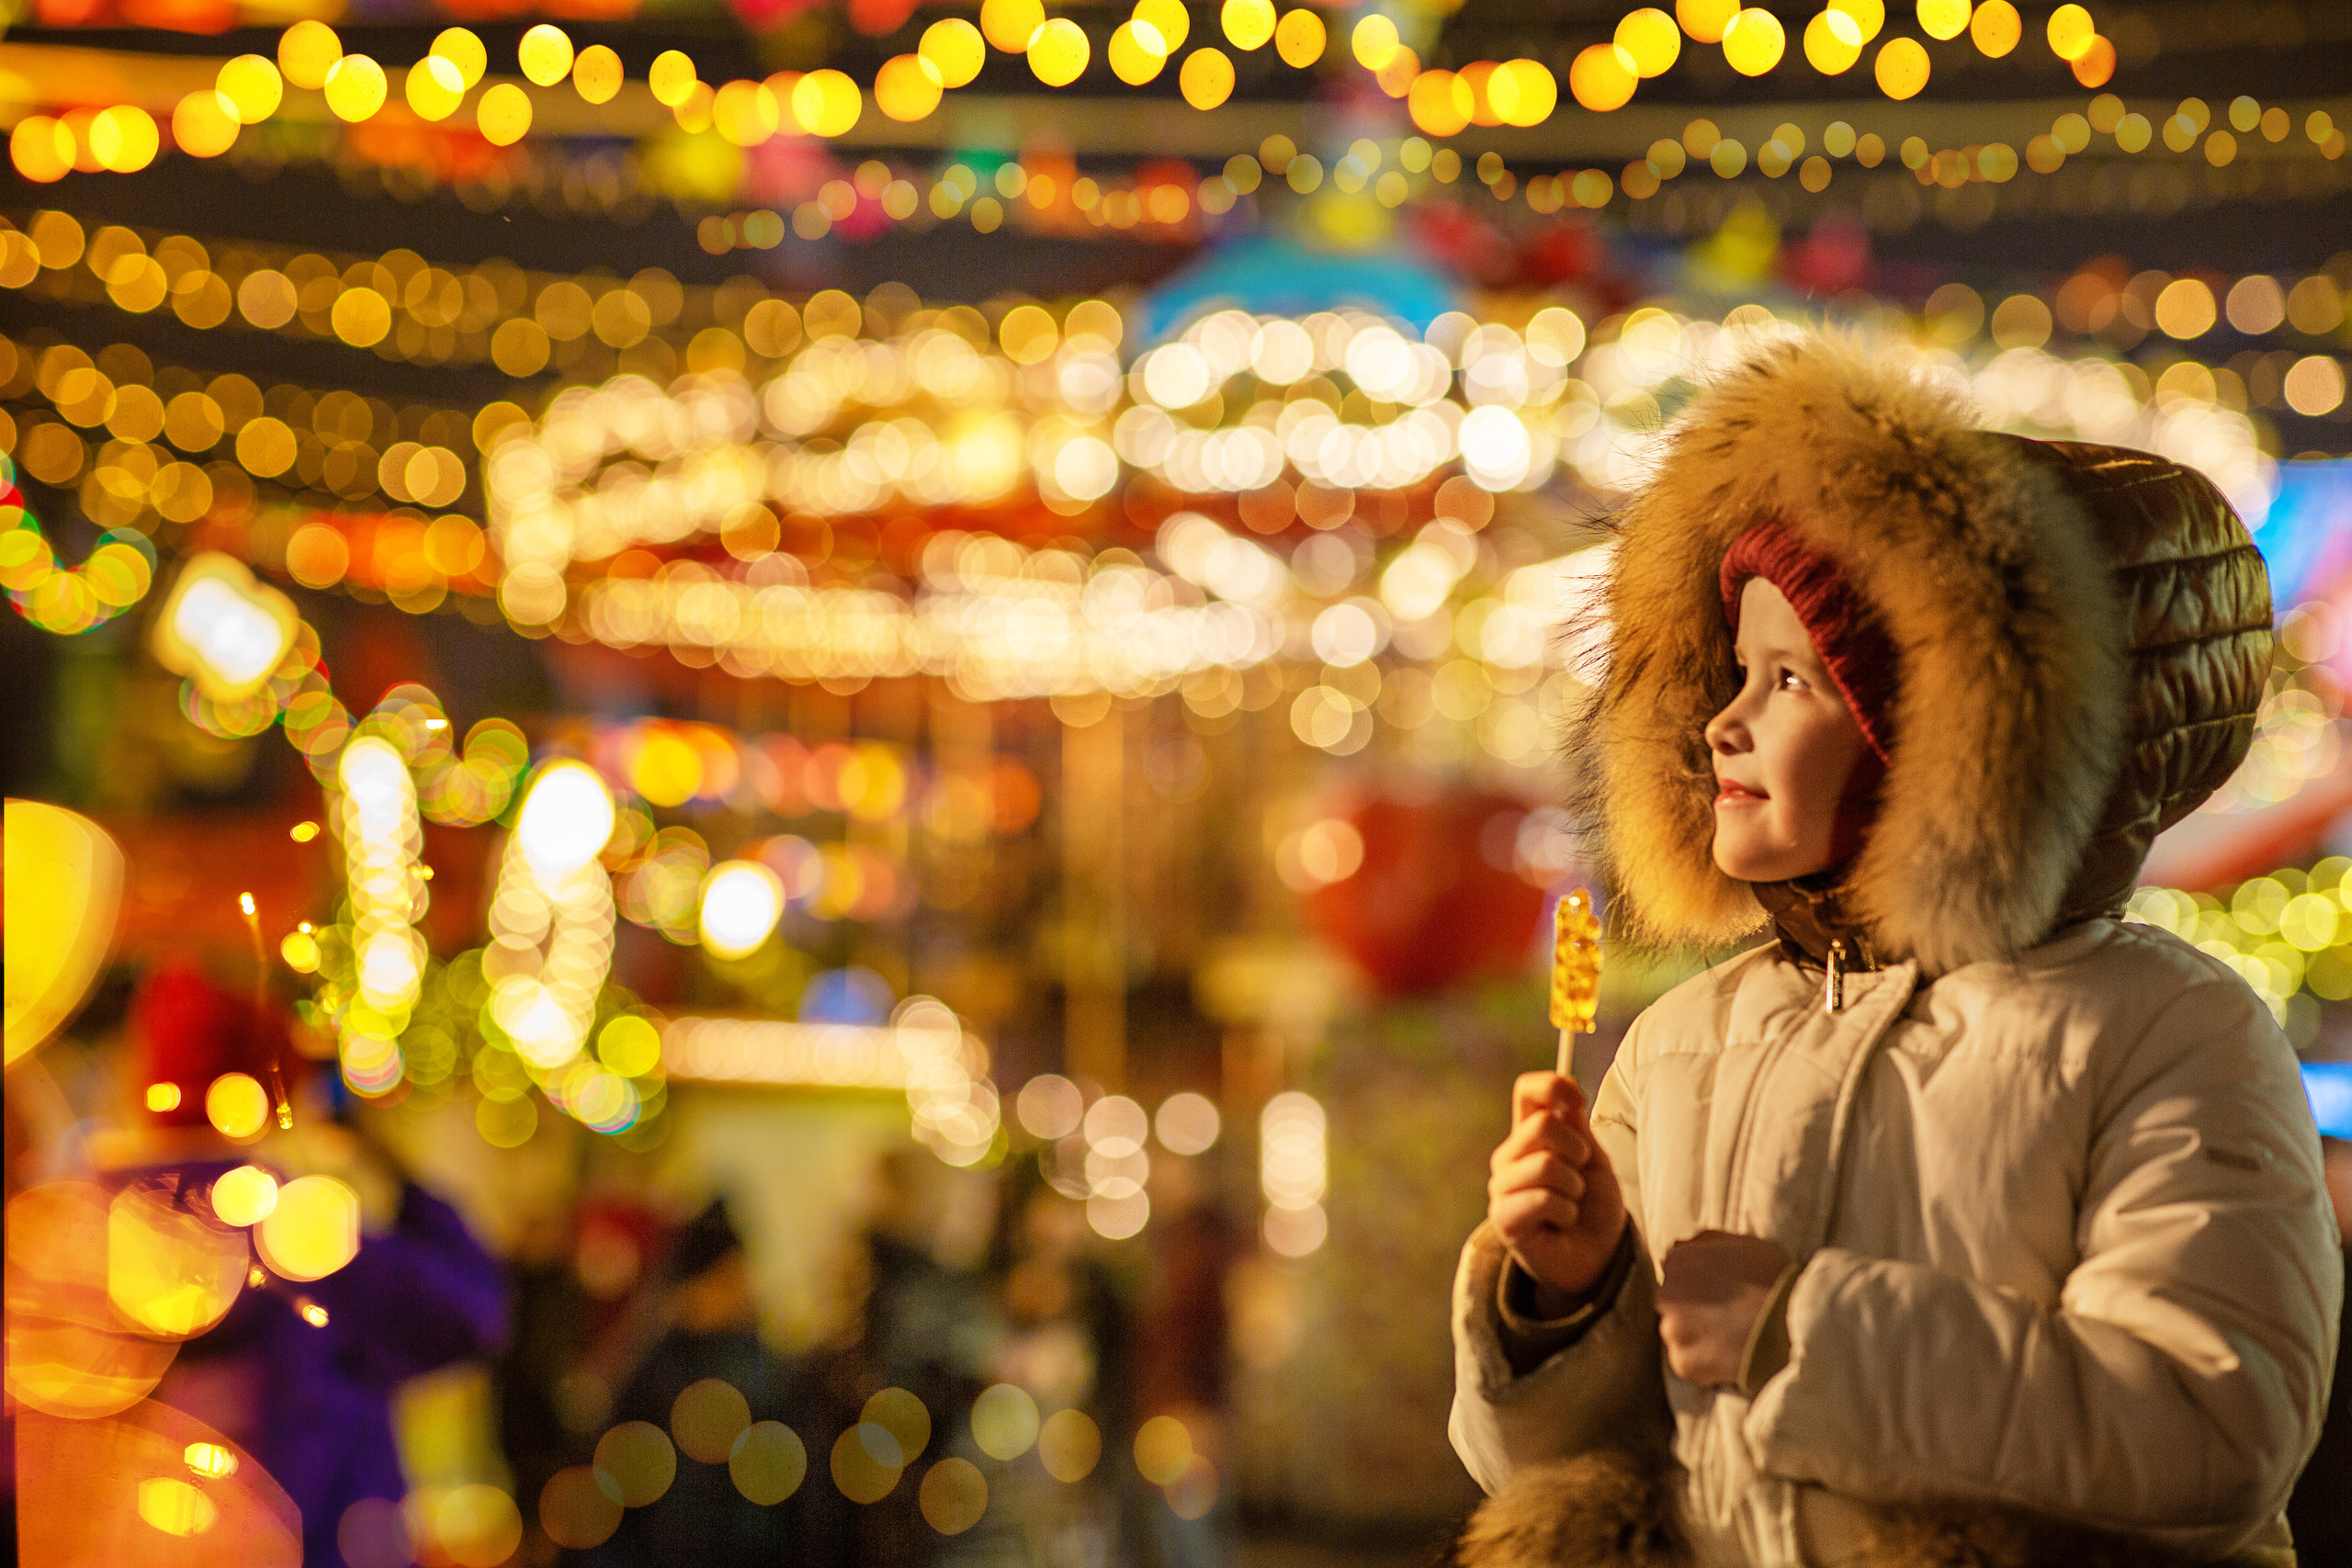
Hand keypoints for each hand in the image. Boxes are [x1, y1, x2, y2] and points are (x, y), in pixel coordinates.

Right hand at [1487, 1072, 1626, 1312]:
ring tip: (1572, 1205)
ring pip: (1545, 1164)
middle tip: (1580, 1177)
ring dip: (1574, 1188)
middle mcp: (1509, 1156)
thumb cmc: (1594, 1208)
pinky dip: (1566, 1212)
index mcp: (1530, 1135)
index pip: (1527, 1091)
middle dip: (1577, 1151)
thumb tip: (1567, 1088)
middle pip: (1542, 1124)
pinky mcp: (1503, 1217)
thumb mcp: (1593, 1159)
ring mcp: (1502, 1186)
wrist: (1597, 1258)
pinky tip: (1561, 1223)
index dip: (1552, 1086)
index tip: (1576, 1102)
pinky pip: (1543, 1199)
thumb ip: (1576, 1127)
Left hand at [1655, 1231, 1791, 1387]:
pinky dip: (1705, 1364)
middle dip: (1694, 1311)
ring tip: (1732, 1339)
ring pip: (1679, 1335)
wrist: (1795, 1326)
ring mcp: (1673, 1330)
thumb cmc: (1776, 1280)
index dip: (1701, 1284)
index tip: (1722, 1294)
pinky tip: (1730, 1356)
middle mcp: (1667, 1294)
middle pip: (1673, 1304)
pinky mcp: (1683, 1363)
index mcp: (1679, 1261)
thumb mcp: (1745, 1244)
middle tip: (1728, 1318)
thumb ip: (1707, 1241)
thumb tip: (1680, 1245)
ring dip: (1699, 1338)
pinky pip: (1688, 1364)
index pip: (1676, 1272)